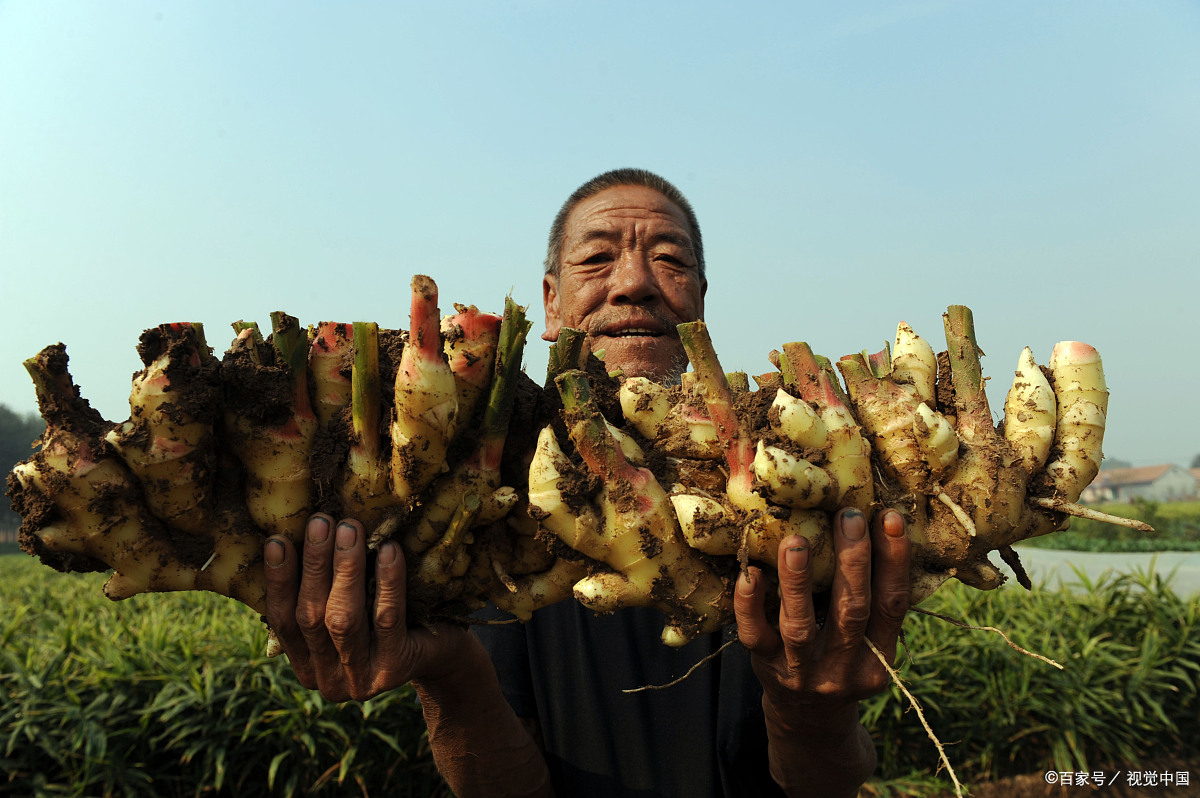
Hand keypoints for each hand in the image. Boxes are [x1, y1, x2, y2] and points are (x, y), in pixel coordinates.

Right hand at [263, 513, 478, 701]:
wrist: (442, 653)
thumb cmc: (386, 619)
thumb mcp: (350, 610)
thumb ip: (322, 591)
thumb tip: (298, 536)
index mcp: (307, 665)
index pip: (283, 621)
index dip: (278, 580)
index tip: (277, 540)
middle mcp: (328, 679)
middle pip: (311, 617)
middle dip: (314, 565)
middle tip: (321, 521)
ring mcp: (361, 679)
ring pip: (343, 619)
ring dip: (344, 569)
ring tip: (350, 529)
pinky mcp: (396, 668)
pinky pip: (387, 618)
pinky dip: (386, 581)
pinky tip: (388, 550)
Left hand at [734, 507, 909, 721]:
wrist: (810, 721)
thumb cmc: (843, 661)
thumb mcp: (870, 643)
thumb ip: (872, 600)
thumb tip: (873, 527)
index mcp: (879, 655)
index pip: (892, 604)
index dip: (895, 560)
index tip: (890, 517)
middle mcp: (844, 666)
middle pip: (852, 610)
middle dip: (853, 560)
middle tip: (847, 516)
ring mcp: (803, 670)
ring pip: (801, 624)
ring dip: (798, 580)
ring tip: (795, 541)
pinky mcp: (766, 667)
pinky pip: (755, 635)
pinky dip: (750, 604)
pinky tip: (748, 573)